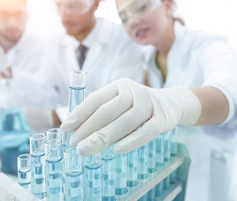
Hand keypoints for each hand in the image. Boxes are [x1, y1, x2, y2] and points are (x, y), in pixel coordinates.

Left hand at [61, 78, 200, 155]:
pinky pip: (145, 132)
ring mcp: (148, 104)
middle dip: (88, 130)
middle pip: (107, 111)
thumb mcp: (119, 101)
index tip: (65, 128)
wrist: (170, 103)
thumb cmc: (136, 106)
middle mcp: (133, 91)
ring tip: (86, 150)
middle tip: (73, 145)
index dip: (79, 114)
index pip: (96, 99)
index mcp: (118, 86)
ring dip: (103, 138)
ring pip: (124, 122)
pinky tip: (115, 151)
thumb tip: (76, 131)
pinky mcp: (162, 119)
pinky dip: (130, 141)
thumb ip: (101, 111)